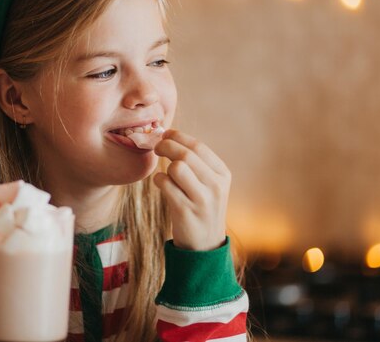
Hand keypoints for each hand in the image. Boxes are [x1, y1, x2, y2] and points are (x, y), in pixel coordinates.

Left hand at [153, 129, 230, 250]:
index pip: (198, 146)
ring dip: (165, 167)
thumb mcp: (209, 184)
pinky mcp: (186, 211)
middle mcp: (215, 185)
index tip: (166, 134)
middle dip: (166, 146)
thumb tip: (169, 136)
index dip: (178, 136)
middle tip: (157, 147)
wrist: (204, 245)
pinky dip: (159, 181)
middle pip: (185, 154)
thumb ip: (195, 162)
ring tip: (166, 175)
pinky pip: (165, 185)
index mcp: (222, 174)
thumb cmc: (201, 207)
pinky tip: (162, 186)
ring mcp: (202, 199)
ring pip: (176, 167)